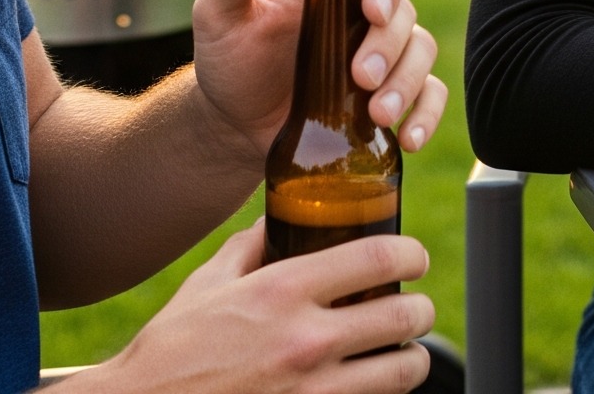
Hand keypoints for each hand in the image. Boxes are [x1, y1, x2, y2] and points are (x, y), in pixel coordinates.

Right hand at [77, 219, 435, 393]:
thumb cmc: (172, 347)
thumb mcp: (209, 282)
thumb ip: (251, 244)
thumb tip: (277, 218)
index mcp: (283, 291)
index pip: (376, 260)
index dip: (410, 253)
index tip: (414, 255)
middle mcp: (305, 341)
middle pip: (404, 318)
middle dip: (420, 309)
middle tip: (415, 306)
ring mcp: (312, 392)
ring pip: (400, 373)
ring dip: (410, 359)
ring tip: (402, 351)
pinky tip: (367, 385)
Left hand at [189, 0, 449, 162]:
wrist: (232, 126)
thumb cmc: (228, 61)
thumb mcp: (219, 16)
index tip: (373, 11)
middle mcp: (361, 20)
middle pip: (404, 15)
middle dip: (389, 47)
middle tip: (360, 78)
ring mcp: (380, 62)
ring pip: (421, 54)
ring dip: (409, 82)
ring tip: (378, 114)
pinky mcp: (386, 101)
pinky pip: (429, 98)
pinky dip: (429, 114)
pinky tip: (410, 138)